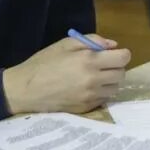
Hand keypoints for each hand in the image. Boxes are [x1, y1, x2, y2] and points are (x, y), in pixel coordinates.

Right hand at [2, 35, 130, 113]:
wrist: (26, 90)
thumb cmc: (43, 63)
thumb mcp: (64, 44)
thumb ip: (91, 41)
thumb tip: (112, 45)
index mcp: (89, 61)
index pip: (123, 58)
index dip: (120, 54)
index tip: (113, 54)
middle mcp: (94, 80)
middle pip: (121, 74)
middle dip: (115, 67)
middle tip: (102, 65)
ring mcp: (91, 96)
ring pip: (114, 88)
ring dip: (108, 81)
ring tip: (93, 77)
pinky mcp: (87, 108)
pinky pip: (103, 99)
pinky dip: (99, 93)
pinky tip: (84, 88)